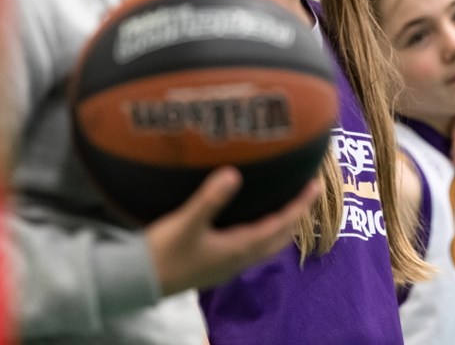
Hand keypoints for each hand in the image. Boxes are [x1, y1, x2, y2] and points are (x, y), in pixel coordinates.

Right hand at [145, 167, 318, 294]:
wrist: (140, 281)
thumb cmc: (164, 252)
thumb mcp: (186, 222)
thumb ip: (210, 198)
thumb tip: (233, 174)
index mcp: (240, 247)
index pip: (280, 224)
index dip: (299, 205)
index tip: (315, 185)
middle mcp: (240, 258)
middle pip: (279, 237)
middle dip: (295, 215)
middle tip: (305, 193)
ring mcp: (230, 265)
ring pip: (267, 244)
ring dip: (280, 225)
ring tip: (285, 205)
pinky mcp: (218, 265)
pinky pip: (253, 247)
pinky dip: (263, 232)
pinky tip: (252, 220)